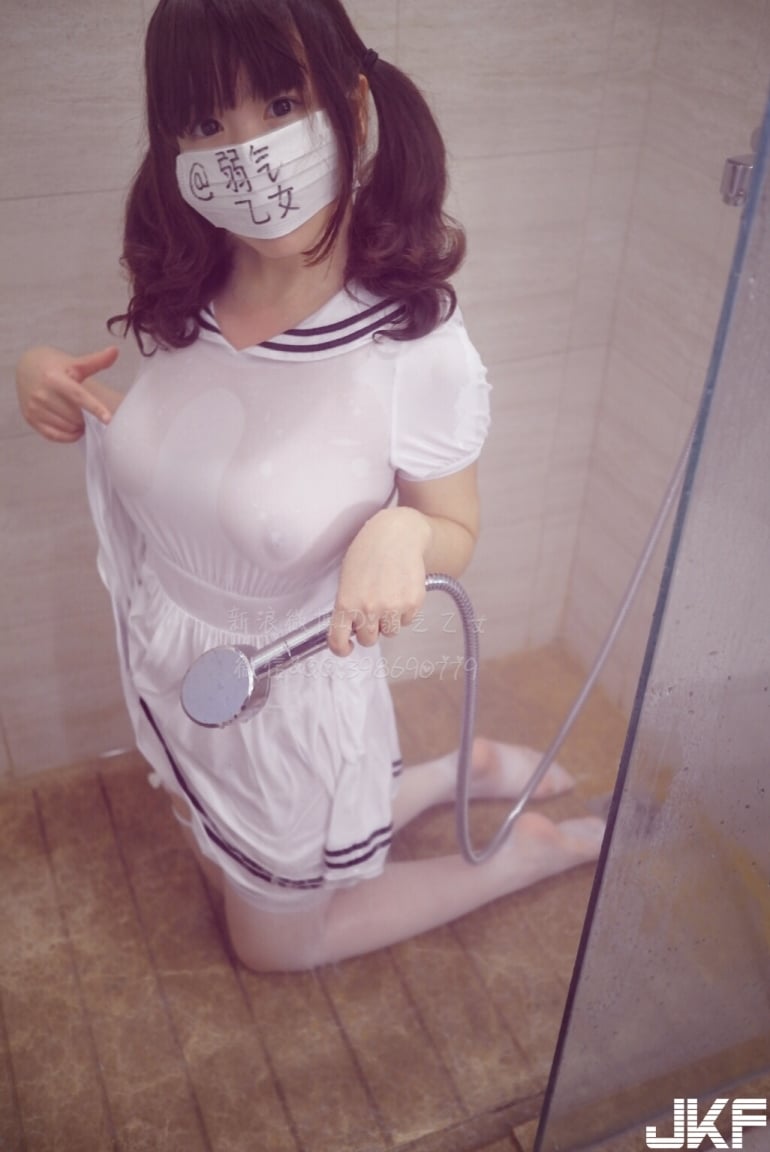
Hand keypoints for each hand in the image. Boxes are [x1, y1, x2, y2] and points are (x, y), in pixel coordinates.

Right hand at [16, 345, 120, 441]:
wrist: (26, 368)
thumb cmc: (54, 366)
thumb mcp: (74, 362)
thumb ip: (95, 361)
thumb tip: (115, 351)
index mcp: (54, 378)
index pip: (78, 396)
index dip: (94, 408)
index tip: (108, 419)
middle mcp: (42, 394)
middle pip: (75, 415)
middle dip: (86, 416)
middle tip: (87, 410)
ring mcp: (35, 408)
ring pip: (68, 427)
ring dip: (79, 426)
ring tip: (80, 417)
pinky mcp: (30, 419)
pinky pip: (55, 436)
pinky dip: (69, 435)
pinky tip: (74, 429)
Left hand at [328, 508, 431, 656]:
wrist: (398, 533)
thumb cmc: (369, 550)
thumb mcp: (347, 577)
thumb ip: (347, 604)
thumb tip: (350, 627)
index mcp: (347, 602)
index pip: (339, 640)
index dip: (341, 648)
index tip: (346, 647)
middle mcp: (369, 609)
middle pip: (369, 640)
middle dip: (369, 629)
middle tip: (372, 611)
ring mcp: (393, 607)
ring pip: (390, 632)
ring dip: (388, 621)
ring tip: (388, 596)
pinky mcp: (413, 603)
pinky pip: (407, 620)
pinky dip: (404, 611)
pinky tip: (401, 590)